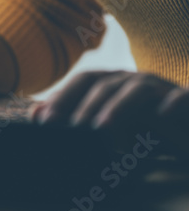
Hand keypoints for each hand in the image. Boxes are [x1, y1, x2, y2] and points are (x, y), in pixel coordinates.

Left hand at [30, 70, 188, 149]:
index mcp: (114, 82)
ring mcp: (163, 88)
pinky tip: (163, 115)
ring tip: (102, 128)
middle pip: (105, 85)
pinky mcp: (188, 100)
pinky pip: (181, 98)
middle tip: (70, 128)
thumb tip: (36, 114)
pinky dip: (172, 104)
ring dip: (118, 108)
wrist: (187, 130)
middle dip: (85, 105)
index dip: (62, 96)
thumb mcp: (109, 126)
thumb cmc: (145, 128)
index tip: (43, 120)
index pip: (84, 80)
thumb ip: (76, 118)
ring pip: (137, 91)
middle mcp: (134, 80)